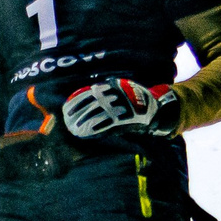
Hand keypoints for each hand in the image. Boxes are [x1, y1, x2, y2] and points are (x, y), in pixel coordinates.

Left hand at [60, 78, 179, 141]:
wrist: (154, 107)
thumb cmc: (132, 98)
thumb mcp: (119, 87)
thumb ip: (104, 90)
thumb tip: (81, 96)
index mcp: (112, 86)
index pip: (89, 93)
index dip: (76, 101)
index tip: (66, 108)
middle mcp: (116, 95)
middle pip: (91, 105)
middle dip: (77, 113)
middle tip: (67, 120)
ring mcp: (121, 107)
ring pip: (98, 115)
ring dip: (84, 123)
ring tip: (73, 129)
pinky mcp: (126, 119)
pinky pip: (107, 125)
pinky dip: (95, 130)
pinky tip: (86, 134)